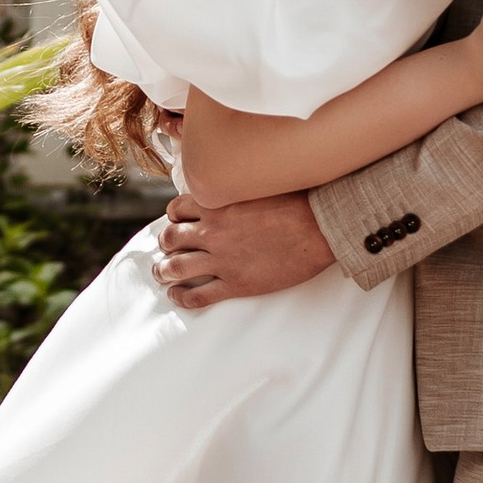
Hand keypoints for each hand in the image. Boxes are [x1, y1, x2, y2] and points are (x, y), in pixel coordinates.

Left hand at [154, 188, 334, 308]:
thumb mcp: (259, 185)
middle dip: (165, 244)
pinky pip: (198, 295)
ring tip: (162, 274)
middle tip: (167, 249)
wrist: (320, 228)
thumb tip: (232, 186)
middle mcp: (212, 232)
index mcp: (217, 205)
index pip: (177, 209)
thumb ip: (238, 189)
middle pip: (171, 238)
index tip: (177, 221)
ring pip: (176, 268)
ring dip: (164, 272)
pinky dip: (182, 297)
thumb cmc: (297, 202)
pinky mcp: (236, 284)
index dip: (173, 217)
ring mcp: (222, 259)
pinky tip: (178, 297)